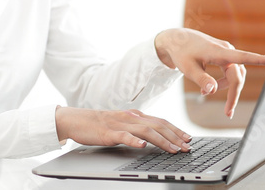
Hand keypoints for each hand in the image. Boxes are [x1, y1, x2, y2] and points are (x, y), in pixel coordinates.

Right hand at [55, 107, 192, 153]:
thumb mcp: (122, 124)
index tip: (187, 138)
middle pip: (157, 125)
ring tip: (173, 149)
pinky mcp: (109, 132)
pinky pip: (124, 136)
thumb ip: (136, 127)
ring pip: (146, 130)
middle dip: (175, 136)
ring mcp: (120, 124)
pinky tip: (142, 146)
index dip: (175, 129)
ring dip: (162, 140)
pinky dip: (134, 141)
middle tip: (187, 146)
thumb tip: (152, 136)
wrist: (77, 120)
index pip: (160, 121)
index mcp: (135, 115)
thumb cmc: (100, 124)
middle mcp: (130, 117)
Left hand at [155, 28, 264, 118]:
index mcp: (218, 51)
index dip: (260, 59)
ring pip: (234, 74)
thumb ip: (201, 80)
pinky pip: (229, 71)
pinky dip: (222, 82)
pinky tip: (209, 88)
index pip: (242, 57)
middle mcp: (226, 49)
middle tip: (227, 113)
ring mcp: (225, 51)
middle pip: (237, 75)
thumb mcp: (187, 68)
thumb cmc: (181, 52)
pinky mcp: (223, 54)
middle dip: (233, 94)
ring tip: (206, 94)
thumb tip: (213, 91)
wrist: (175, 39)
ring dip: (226, 87)